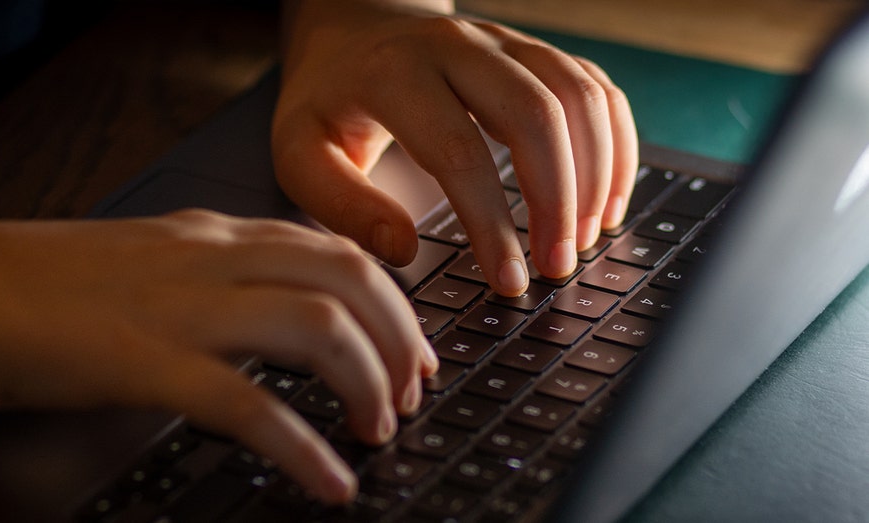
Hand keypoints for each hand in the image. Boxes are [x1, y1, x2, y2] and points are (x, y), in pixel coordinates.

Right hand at [0, 211, 436, 503]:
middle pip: (348, 281)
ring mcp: (182, 307)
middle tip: (413, 396)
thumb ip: (229, 275)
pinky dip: (302, 446)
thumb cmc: (56, 284)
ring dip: (367, 382)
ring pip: (317, 326)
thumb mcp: (162, 260)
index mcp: (219, 235)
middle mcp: (213, 259)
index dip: (396, 304)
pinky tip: (329, 481)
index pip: (340, 252)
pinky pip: (248, 404)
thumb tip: (291, 310)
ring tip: (380, 431)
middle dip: (400, 341)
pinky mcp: (144, 362)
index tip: (416, 351)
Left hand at [273, 0, 637, 296]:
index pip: (459, 153)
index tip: (510, 281)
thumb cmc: (329, 98)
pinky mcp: (534, 51)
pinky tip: (609, 198)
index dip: (492, 224)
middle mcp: (459, 46)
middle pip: (537, 115)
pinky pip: (595, 86)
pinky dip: (615, 143)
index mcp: (396, 74)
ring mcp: (505, 42)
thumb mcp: (300, 152)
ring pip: (578, 95)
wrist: (353, 26)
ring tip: (587, 238)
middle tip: (559, 266)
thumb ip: (341, 205)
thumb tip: (404, 251)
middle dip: (560, 199)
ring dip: (596, 172)